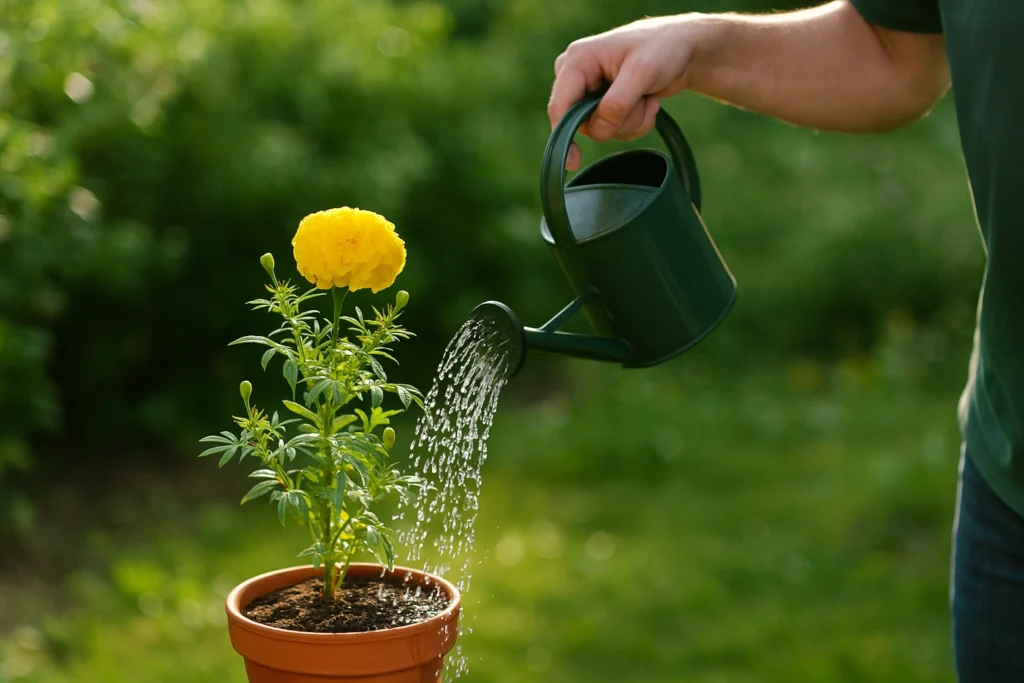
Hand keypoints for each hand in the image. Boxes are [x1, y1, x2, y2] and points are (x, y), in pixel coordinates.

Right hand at [548, 15, 697, 169]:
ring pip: (602, 130)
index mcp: (577, 61)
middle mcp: (577, 77)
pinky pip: (613, 130)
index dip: (563, 136)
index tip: (572, 162)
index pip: (560, 106)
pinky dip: (635, 122)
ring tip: (648, 97)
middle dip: (619, 120)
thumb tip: (598, 131)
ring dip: (632, 120)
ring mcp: (590, 92)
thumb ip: (617, 103)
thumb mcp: (642, 72)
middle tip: (642, 100)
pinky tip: (648, 101)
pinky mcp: (603, 105)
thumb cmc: (662, 49)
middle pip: (584, 122)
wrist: (683, 48)